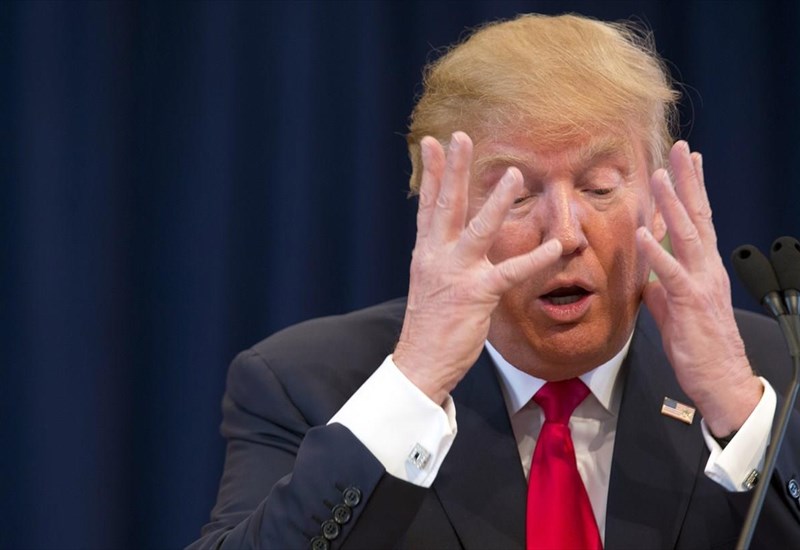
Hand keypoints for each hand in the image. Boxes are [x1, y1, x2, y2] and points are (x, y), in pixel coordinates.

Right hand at [393, 132, 561, 404]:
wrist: (420, 361)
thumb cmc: (429, 325)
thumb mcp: (429, 284)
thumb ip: (442, 258)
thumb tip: (452, 241)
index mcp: (426, 253)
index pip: (427, 206)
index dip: (430, 173)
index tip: (431, 143)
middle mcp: (436, 257)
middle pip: (445, 205)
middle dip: (452, 169)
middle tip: (459, 136)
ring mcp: (456, 274)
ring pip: (477, 229)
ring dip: (495, 201)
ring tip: (513, 175)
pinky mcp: (476, 294)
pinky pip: (510, 272)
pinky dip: (535, 259)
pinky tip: (556, 247)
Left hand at [636, 141, 761, 436]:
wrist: (720, 378)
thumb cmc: (698, 344)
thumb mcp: (672, 310)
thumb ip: (660, 289)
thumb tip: (646, 278)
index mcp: (703, 268)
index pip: (699, 221)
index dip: (692, 190)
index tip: (688, 162)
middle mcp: (706, 268)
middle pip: (697, 217)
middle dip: (687, 182)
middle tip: (681, 150)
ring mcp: (699, 283)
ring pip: (686, 236)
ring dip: (671, 205)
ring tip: (660, 176)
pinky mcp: (689, 302)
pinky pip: (670, 273)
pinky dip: (656, 252)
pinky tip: (643, 232)